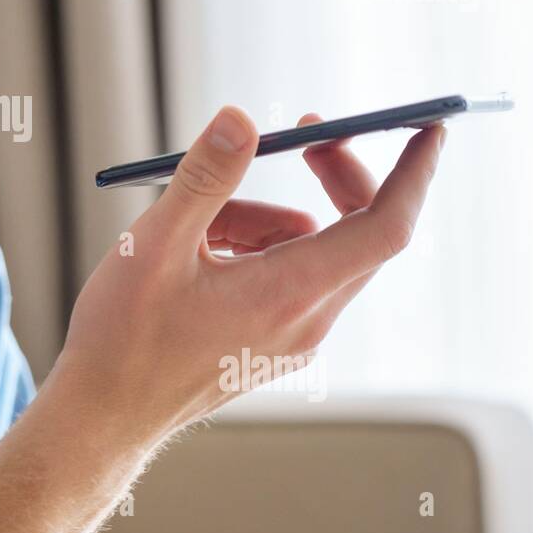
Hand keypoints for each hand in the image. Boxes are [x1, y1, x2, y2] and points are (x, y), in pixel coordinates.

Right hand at [55, 106, 445, 446]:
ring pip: (310, 248)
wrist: (103, 414)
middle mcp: (306, 321)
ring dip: (264, 218)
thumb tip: (242, 118)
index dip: (412, 173)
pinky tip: (197, 259)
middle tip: (297, 135)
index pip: (384, 227)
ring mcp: (294, 337)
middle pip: (356, 231)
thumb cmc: (123, 338)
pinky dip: (254, 248)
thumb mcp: (155, 245)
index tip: (428, 128)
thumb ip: (205, 178)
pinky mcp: (275, 343)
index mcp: (288, 295)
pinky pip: (288, 274)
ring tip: (194, 231)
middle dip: (333, 176)